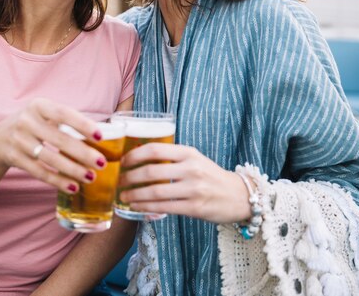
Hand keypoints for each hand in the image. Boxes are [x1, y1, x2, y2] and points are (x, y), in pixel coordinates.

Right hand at [0, 98, 106, 193]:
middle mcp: (27, 121)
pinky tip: (73, 187)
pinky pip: (40, 172)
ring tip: (90, 177)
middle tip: (101, 163)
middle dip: (82, 153)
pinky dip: (57, 181)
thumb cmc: (32, 125)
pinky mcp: (15, 158)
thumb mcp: (44, 114)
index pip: (63, 114)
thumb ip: (66, 121)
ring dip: (73, 170)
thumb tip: (100, 135)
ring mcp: (19, 140)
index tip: (100, 136)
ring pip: (50, 158)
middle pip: (59, 139)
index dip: (82, 124)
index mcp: (38, 106)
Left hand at [118, 143, 251, 223]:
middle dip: (129, 178)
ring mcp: (194, 189)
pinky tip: (137, 207)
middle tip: (119, 181)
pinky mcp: (195, 207)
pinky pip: (164, 208)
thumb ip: (171, 158)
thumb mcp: (194, 159)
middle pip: (151, 172)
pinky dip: (146, 207)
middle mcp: (191, 168)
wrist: (239, 196)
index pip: (155, 149)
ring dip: (135, 195)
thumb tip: (139, 159)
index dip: (134, 155)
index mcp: (188, 153)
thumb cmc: (211, 176)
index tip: (122, 161)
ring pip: (155, 192)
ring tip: (124, 196)